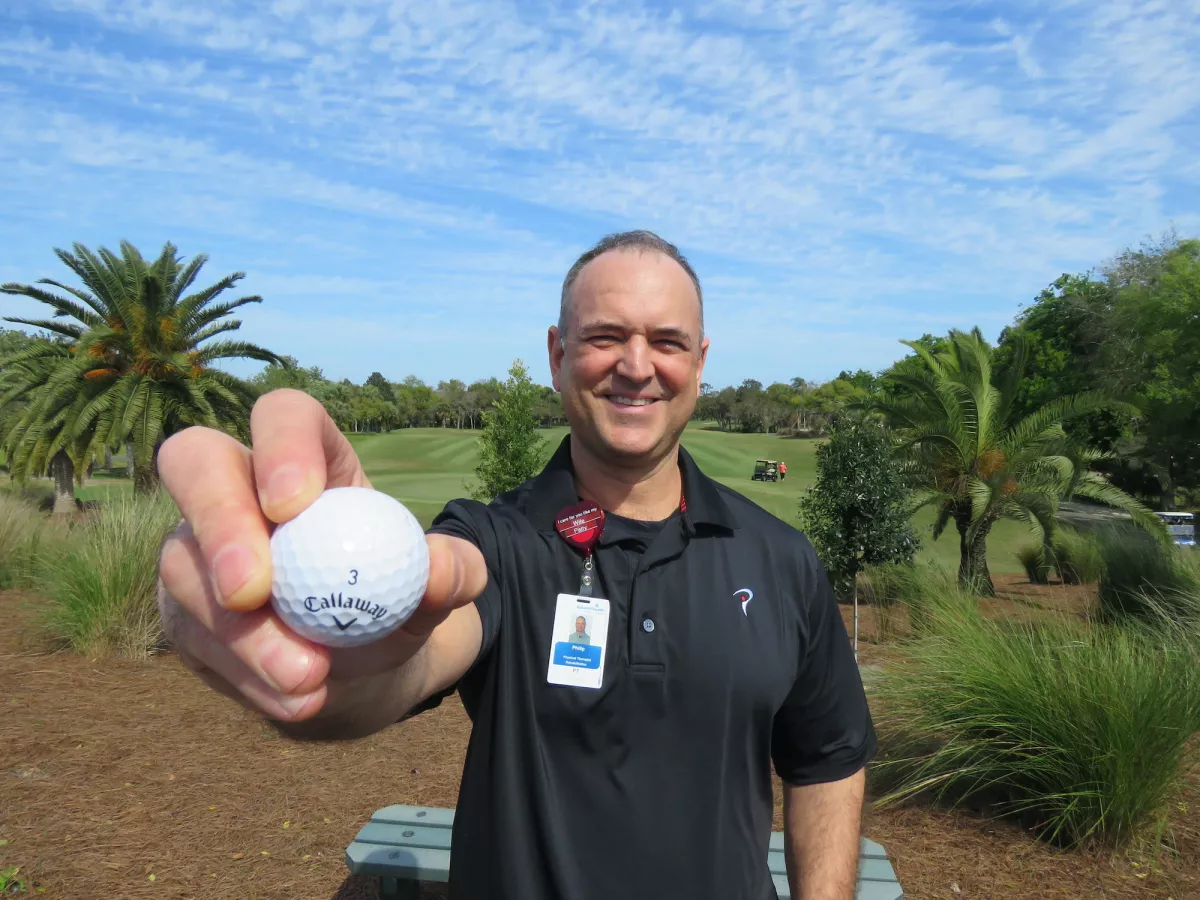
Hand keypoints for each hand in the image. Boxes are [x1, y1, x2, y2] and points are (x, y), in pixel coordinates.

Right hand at [156, 389, 485, 723]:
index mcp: (310, 456)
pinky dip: (246, 675)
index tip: (294, 506)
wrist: (360, 666)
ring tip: (310, 678)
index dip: (280, 446)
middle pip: (193, 460)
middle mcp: (238, 486)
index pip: (283, 415)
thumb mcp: (442, 588)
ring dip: (241, 631)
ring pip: (183, 566)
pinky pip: (192, 638)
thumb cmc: (399, 600)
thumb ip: (455, 573)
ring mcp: (197, 546)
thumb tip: (440, 569)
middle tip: (252, 591)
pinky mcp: (183, 609)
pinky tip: (297, 699)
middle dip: (217, 521)